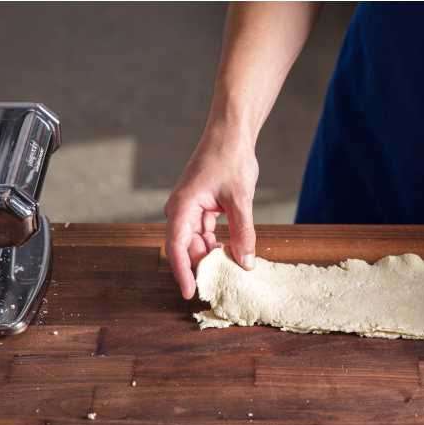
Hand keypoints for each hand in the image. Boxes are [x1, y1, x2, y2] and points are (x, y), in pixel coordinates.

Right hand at [164, 127, 259, 299]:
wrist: (231, 132)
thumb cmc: (230, 157)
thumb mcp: (240, 199)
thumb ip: (243, 233)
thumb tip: (246, 263)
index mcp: (182, 206)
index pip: (177, 247)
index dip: (183, 272)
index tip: (190, 292)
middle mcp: (180, 210)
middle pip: (185, 248)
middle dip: (200, 267)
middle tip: (218, 287)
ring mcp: (189, 210)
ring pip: (195, 243)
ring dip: (210, 257)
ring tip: (228, 272)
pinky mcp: (199, 208)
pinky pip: (203, 234)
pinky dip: (215, 245)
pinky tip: (230, 254)